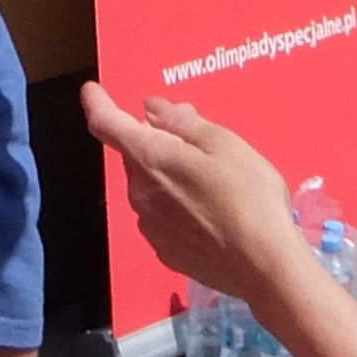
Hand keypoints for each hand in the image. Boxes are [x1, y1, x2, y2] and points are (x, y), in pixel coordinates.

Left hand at [81, 81, 312, 312]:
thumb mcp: (223, 143)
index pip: (107, 124)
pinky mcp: (166, 252)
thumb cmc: (249, 196)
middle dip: (157, 142)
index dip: (97, 103)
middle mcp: (139, 193)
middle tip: (198, 141)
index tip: (92, 91)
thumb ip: (181, 123)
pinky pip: (162, 217)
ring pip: (150, 187)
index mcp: (150, 159)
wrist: (265, 266)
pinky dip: (176, 207)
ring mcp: (150, 227)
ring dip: (168, 177)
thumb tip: (150, 110)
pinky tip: (210, 215)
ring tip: (213, 184)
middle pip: (136, 156)